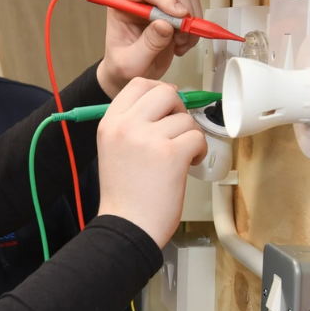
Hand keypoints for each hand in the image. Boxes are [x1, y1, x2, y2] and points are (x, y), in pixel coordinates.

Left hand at [96, 0, 202, 98]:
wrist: (129, 75)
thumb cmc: (122, 68)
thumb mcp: (131, 62)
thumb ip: (148, 44)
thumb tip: (165, 25)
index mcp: (123, 4)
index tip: (178, 15)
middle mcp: (142, 0)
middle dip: (182, 10)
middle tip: (181, 35)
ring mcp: (159, 5)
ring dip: (190, 20)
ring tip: (180, 43)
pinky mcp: (173, 15)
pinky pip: (193, 11)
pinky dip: (194, 29)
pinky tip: (182, 45)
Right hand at [96, 78, 206, 246]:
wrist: (126, 226)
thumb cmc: (124, 195)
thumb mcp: (112, 148)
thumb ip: (131, 124)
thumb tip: (166, 101)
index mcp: (110, 123)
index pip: (139, 84)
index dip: (159, 90)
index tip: (166, 106)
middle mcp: (128, 126)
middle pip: (165, 92)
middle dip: (178, 109)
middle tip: (176, 129)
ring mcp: (150, 139)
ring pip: (186, 118)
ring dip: (189, 136)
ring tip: (180, 156)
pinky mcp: (172, 154)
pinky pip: (197, 137)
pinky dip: (199, 151)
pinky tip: (189, 164)